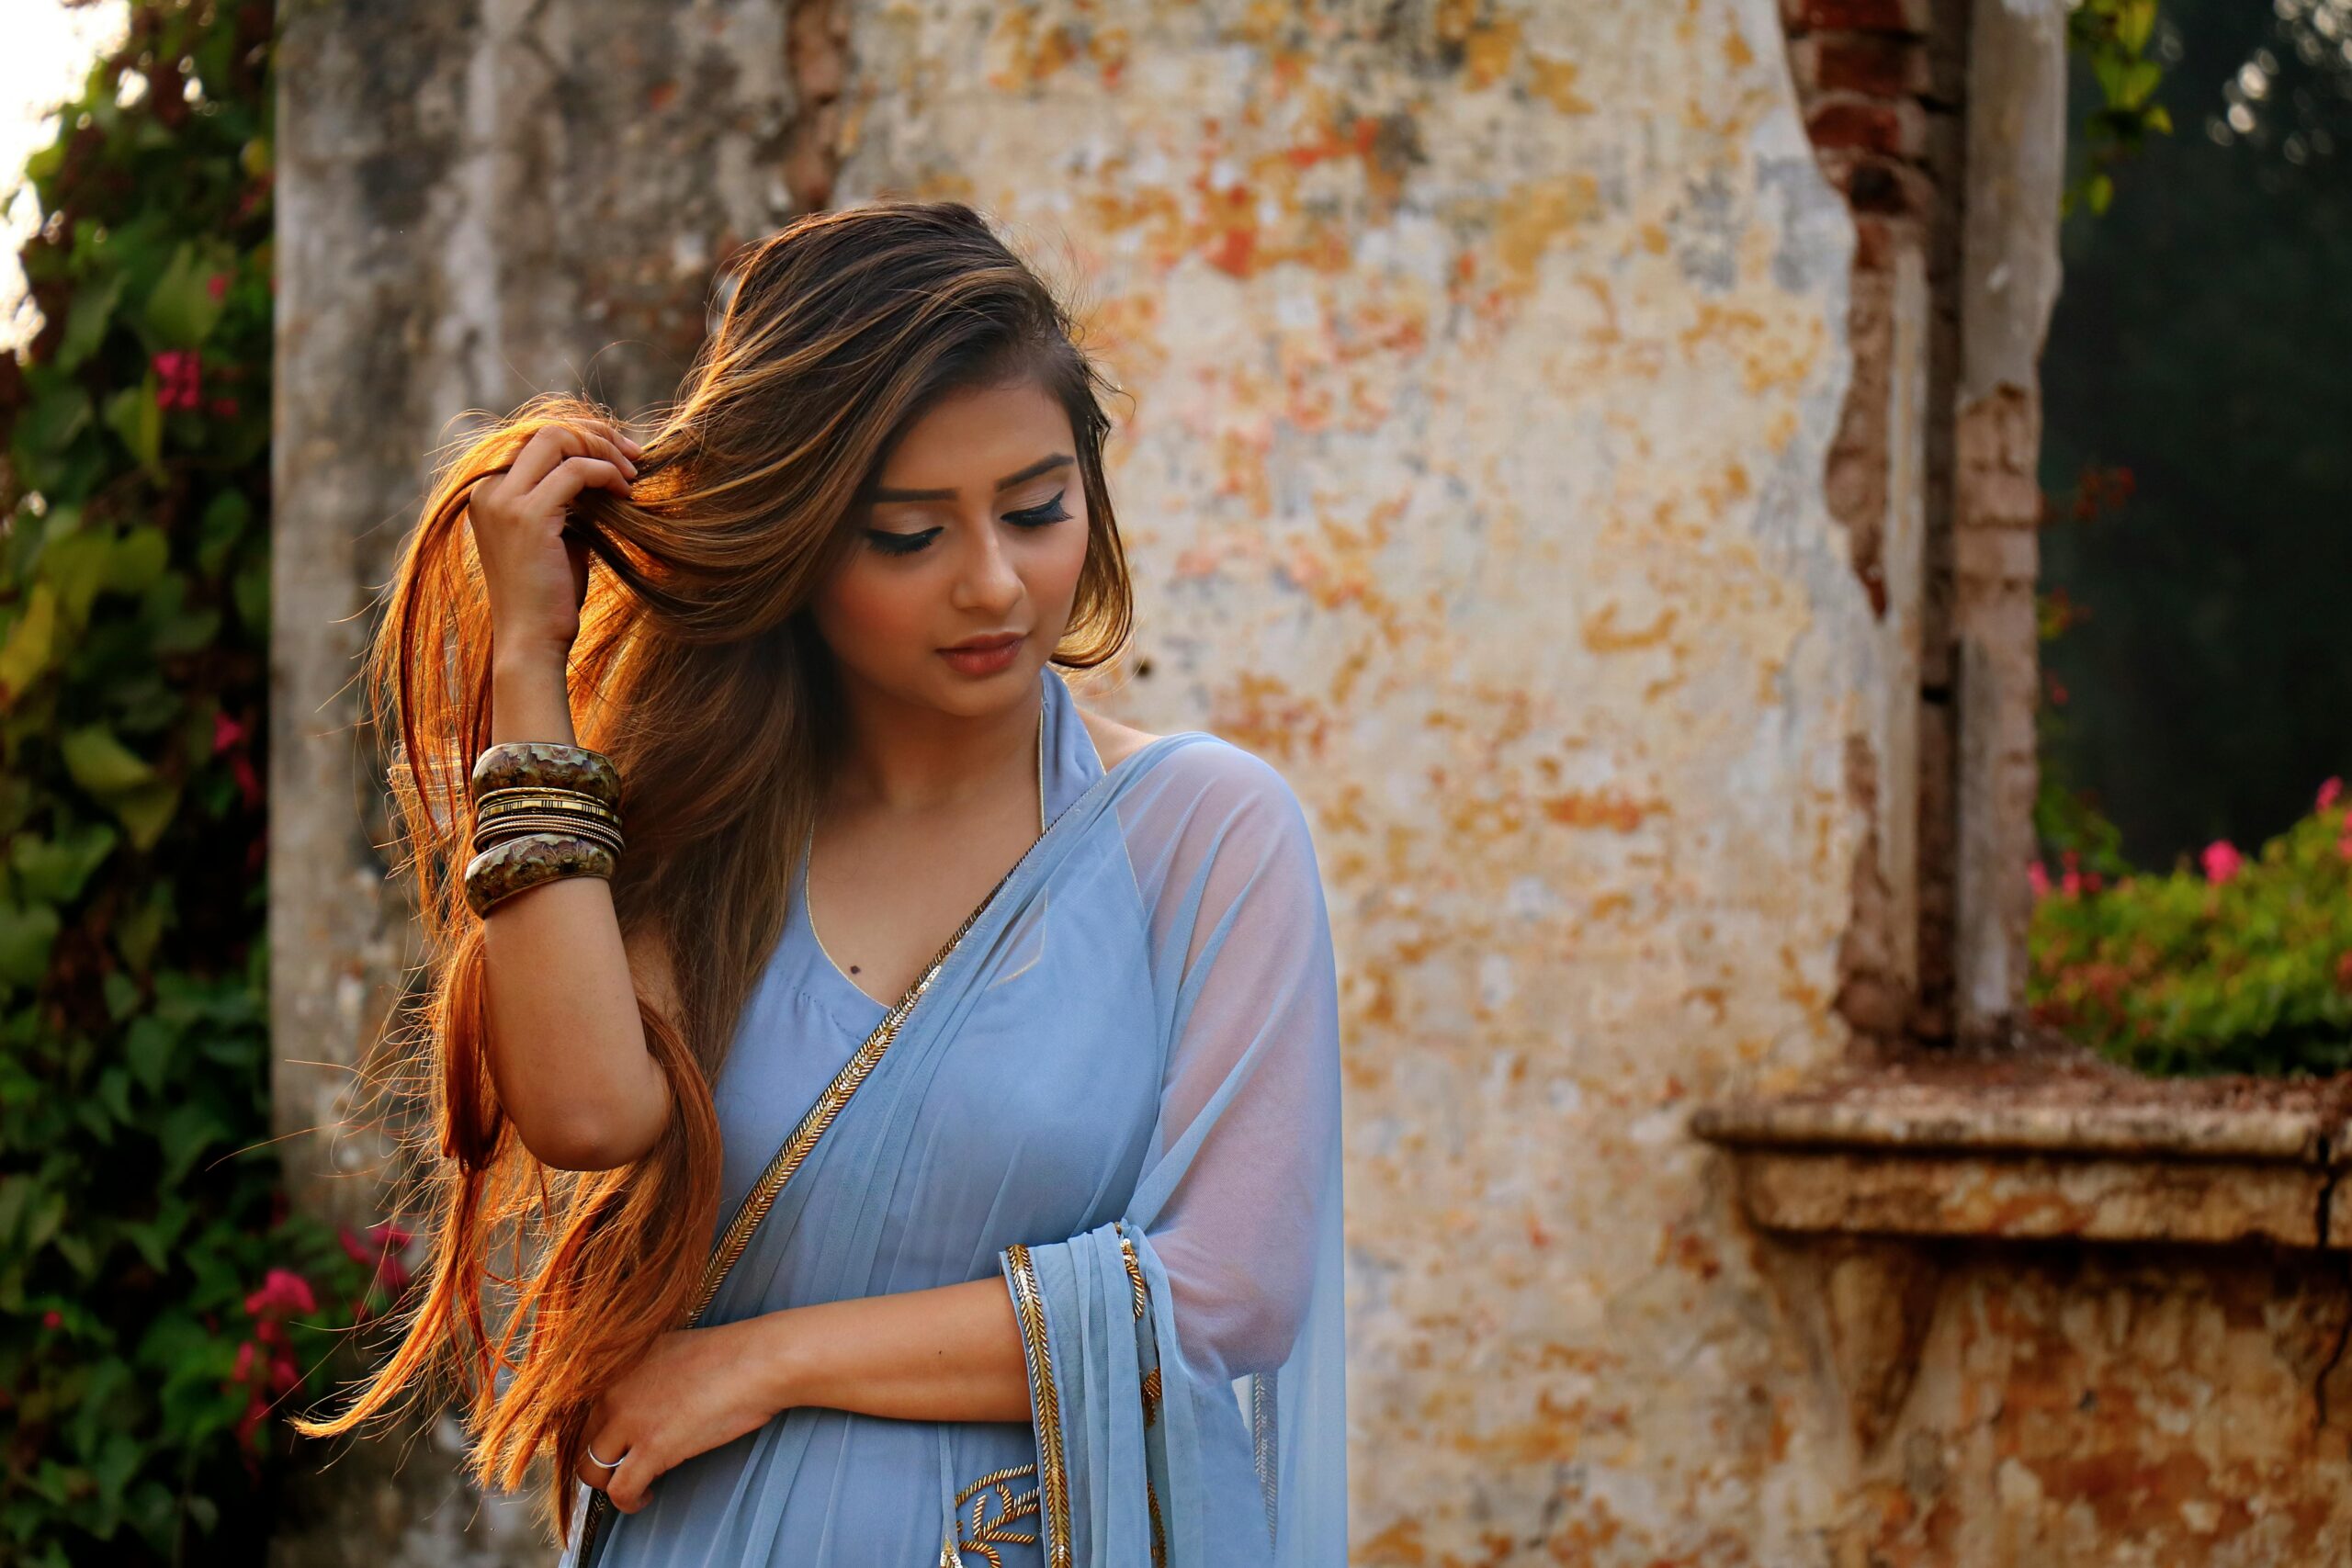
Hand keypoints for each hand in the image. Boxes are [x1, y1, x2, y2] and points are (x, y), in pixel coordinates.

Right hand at [466, 417, 641, 668]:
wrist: (531, 641)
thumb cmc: (549, 596)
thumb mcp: (556, 535)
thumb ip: (567, 500)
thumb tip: (603, 469)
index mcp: (488, 492)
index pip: (537, 441)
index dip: (582, 439)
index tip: (621, 453)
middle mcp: (488, 490)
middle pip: (546, 431)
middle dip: (595, 435)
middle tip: (634, 454)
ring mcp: (503, 501)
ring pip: (558, 439)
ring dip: (604, 450)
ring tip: (633, 474)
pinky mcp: (527, 516)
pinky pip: (576, 471)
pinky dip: (606, 473)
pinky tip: (625, 493)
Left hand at [576, 1317, 782, 1513]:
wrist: (757, 1361)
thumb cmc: (730, 1354)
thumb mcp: (669, 1347)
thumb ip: (645, 1370)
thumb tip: (643, 1393)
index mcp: (619, 1366)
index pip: (586, 1411)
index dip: (600, 1434)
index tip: (617, 1445)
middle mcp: (615, 1392)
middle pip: (584, 1441)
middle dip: (602, 1459)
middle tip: (625, 1467)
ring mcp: (630, 1421)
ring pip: (591, 1469)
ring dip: (609, 1483)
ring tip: (634, 1485)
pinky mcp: (652, 1449)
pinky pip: (620, 1490)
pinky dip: (628, 1503)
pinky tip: (645, 1498)